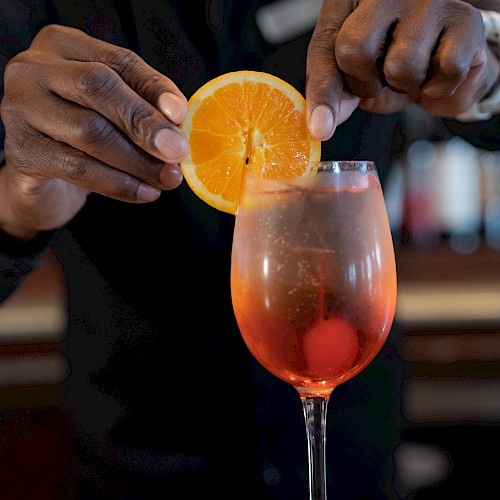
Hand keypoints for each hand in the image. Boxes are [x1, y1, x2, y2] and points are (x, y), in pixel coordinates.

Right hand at [0, 24, 187, 237]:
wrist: (39, 179)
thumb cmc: (83, 136)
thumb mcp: (112, 113)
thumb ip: (142, 107)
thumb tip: (178, 119)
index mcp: (62, 47)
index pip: (118, 61)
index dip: (155, 88)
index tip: (182, 115)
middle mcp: (33, 70)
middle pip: (98, 87)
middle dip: (145, 123)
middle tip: (179, 152)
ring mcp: (20, 109)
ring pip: (90, 131)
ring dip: (138, 161)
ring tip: (168, 179)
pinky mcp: (21, 152)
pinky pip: (79, 168)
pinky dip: (120, 184)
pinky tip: (146, 193)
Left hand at [306, 0, 499, 139]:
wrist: (445, 51)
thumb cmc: (391, 56)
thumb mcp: (353, 74)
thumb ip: (333, 95)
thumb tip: (320, 126)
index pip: (324, 47)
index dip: (322, 93)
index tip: (321, 127)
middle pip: (355, 50)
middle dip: (367, 82)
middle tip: (381, 75)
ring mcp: (427, 0)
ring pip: (402, 66)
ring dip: (405, 86)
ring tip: (411, 70)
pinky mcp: (465, 18)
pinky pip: (445, 72)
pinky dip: (439, 89)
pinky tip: (437, 71)